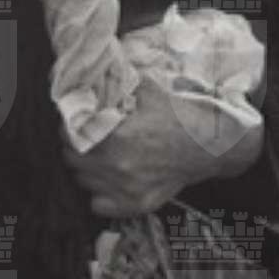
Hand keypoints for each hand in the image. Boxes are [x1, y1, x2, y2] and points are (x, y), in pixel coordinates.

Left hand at [62, 77, 262, 217]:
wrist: (209, 146)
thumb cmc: (180, 117)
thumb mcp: (149, 91)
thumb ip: (119, 83)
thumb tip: (95, 73)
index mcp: (117, 137)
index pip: (71, 135)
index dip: (69, 127)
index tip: (75, 123)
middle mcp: (117, 166)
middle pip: (73, 160)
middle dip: (75, 147)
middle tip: (85, 139)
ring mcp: (126, 189)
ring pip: (83, 181)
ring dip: (86, 169)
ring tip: (97, 157)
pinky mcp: (135, 204)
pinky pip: (99, 205)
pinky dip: (99, 195)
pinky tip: (108, 180)